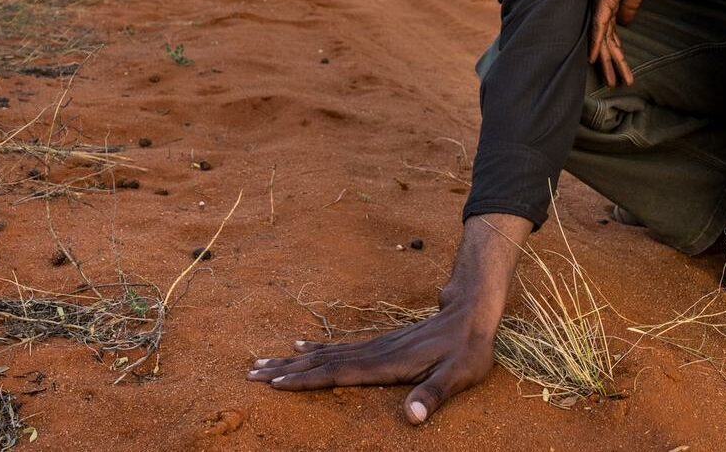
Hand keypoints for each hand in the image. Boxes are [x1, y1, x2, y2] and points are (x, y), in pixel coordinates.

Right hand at [248, 213, 530, 424]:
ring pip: (327, 354)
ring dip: (295, 361)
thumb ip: (433, 395)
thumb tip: (411, 418)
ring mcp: (377, 345)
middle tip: (252, 373)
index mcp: (387, 364)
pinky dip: (317, 351)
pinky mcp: (382, 342)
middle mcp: (376, 352)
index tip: (275, 384)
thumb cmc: (470, 347)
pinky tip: (302, 348)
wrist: (474, 308)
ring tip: (265, 363)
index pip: (338, 374)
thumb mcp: (459, 375)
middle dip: (287, 370)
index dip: (307, 381)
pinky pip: (340, 348)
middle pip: (323, 362)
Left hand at [588, 0, 673, 88]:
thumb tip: (626, 23)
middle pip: (603, 35)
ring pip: (601, 34)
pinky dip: (597, 41)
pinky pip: (600, 22)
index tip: (618, 66)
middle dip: (609, 60)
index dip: (613, 48)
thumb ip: (631, 3)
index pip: (609, 27)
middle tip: (614, 81)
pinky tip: (596, 58)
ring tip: (612, 79)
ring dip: (608, 58)